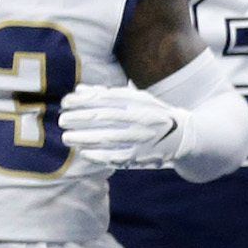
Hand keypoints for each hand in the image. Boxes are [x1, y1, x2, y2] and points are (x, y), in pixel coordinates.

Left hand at [59, 83, 185, 168]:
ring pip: (107, 138)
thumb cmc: (154, 114)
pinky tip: (84, 153)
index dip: (82, 100)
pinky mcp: (141, 157)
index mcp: (140, 102)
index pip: (105, 98)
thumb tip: (79, 90)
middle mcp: (141, 119)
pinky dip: (98, 156)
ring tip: (66, 137)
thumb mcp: (138, 99)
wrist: (185, 137)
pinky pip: (115, 157)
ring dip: (83, 138)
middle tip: (61, 120)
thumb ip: (108, 94)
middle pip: (103, 117)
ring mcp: (141, 139)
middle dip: (79, 119)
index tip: (65, 102)